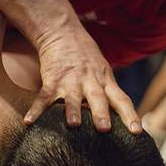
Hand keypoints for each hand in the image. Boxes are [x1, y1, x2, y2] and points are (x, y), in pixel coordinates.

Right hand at [25, 23, 140, 133]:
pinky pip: (44, 96)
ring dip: (73, 110)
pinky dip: (36, 109)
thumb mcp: (102, 71)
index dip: (130, 116)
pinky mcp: (52, 78)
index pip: (122, 100)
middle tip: (104, 129)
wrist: (64, 33)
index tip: (137, 132)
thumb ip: (108, 93)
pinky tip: (28, 121)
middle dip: (101, 113)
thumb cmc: (86, 57)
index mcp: (105, 81)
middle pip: (98, 98)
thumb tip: (117, 121)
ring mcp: (70, 80)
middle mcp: (90, 81)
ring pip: (73, 97)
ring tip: (74, 124)